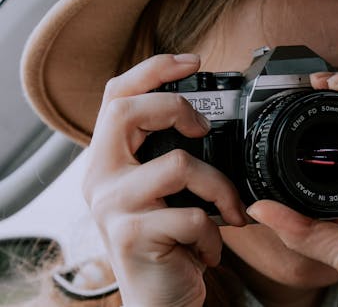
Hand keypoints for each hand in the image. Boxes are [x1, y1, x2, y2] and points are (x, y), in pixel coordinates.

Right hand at [83, 54, 247, 306]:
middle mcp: (100, 178)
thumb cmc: (165, 241)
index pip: (117, 95)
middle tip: (203, 131)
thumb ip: (168, 157)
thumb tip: (207, 123)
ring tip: (229, 212)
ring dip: (220, 189)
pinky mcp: (131, 236)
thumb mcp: (163, 194)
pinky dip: (213, 235)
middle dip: (177, 108)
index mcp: (108, 160)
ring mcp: (112, 207)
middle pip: (127, 110)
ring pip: (177, 164)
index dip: (153, 70)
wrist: (157, 297)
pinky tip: (208, 250)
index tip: (191, 61)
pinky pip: (192, 216)